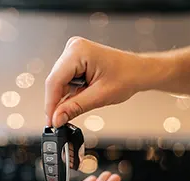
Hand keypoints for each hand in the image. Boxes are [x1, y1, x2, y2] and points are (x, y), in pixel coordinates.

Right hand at [45, 37, 172, 126]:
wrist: (138, 72)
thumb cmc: (127, 77)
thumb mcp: (99, 96)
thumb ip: (75, 107)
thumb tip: (56, 118)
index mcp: (78, 51)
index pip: (55, 81)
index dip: (50, 104)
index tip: (51, 121)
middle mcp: (73, 49)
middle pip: (55, 82)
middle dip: (58, 103)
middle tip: (60, 121)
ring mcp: (74, 54)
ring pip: (60, 83)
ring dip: (66, 98)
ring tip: (82, 104)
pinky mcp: (76, 61)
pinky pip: (66, 81)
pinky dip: (70, 94)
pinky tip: (80, 98)